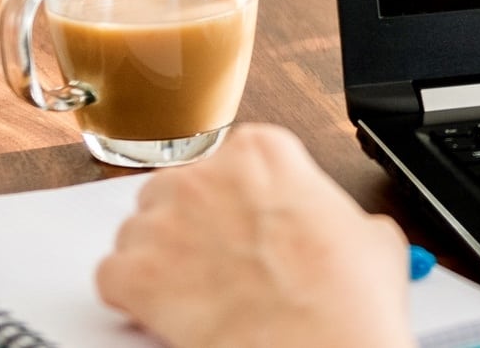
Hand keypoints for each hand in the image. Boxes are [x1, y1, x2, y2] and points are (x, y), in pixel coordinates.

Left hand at [97, 124, 412, 347]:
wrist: (321, 345)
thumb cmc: (345, 295)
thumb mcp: (367, 231)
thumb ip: (331, 213)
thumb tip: (333, 229)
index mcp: (263, 152)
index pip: (233, 157)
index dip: (239, 194)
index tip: (246, 215)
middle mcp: (207, 176)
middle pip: (176, 188)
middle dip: (191, 221)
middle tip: (220, 256)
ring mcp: (166, 223)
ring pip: (137, 230)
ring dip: (160, 257)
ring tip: (196, 288)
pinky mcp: (138, 275)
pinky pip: (112, 275)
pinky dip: (132, 295)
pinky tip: (166, 309)